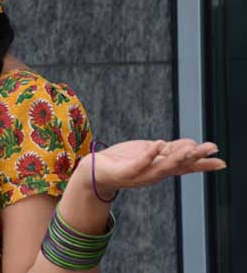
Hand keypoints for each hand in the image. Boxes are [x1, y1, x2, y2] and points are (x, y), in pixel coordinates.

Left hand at [90, 138, 226, 195]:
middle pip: (178, 166)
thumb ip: (170, 150)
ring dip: (177, 157)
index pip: (186, 166)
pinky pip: (139, 163)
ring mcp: (140, 174)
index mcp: (161, 169)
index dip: (203, 164)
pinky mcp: (125, 171)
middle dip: (195, 158)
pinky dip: (150, 154)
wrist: (96, 171)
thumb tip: (192, 144)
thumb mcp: (150, 152)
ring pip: (162, 167)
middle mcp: (154, 174)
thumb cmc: (124, 160)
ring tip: (191, 147)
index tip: (221, 161)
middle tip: (211, 150)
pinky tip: (159, 144)